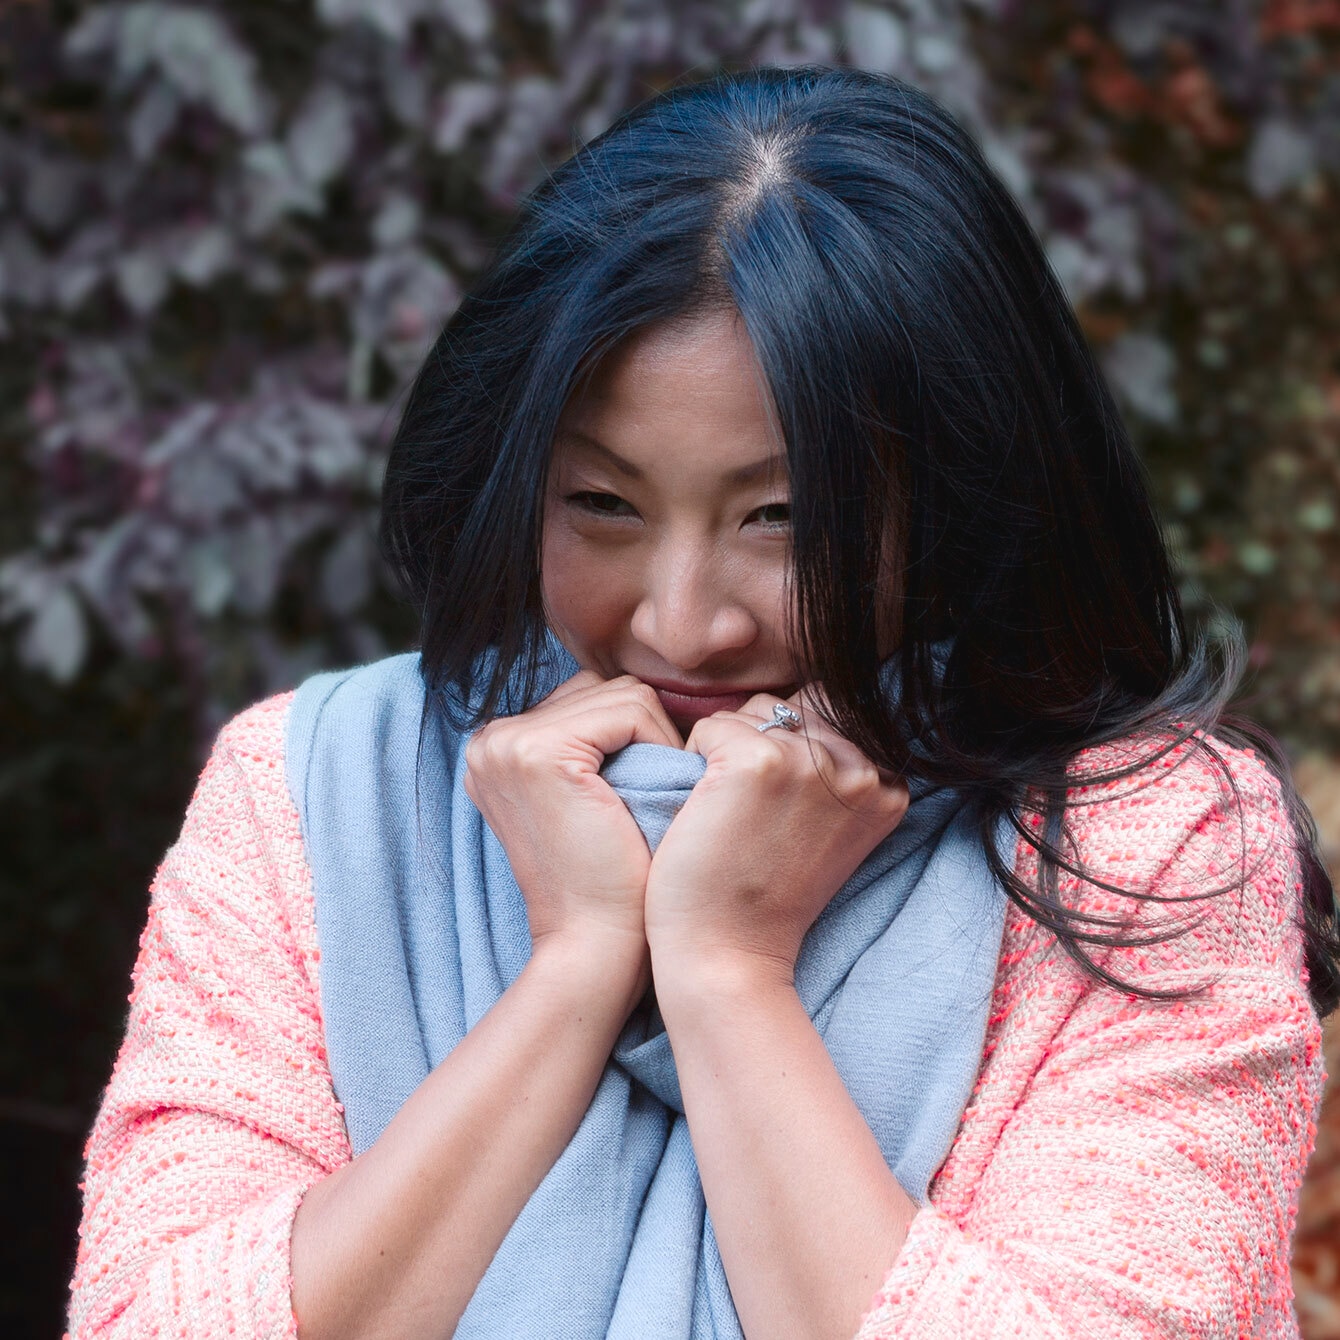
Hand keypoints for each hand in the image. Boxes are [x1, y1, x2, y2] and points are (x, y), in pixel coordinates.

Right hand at [463, 671, 681, 988]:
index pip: (583, 696)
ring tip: (652, 794)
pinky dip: (661, 744)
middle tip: (651, 791)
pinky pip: (632, 710)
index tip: (644, 784)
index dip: (630, 731)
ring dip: (656, 739)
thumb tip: (646, 687)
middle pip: (599, 687)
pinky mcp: (539, 753)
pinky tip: (654, 791)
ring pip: (621, 693)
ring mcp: (507, 743)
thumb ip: (592, 740)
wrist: (595, 944)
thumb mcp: (588, 794)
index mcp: (494, 748)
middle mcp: (488, 739)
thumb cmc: (609, 878)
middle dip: (641, 730)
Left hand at [644, 690, 908, 985]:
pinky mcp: (759, 762)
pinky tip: (704, 809)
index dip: (787, 756)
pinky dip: (693, 758)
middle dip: (757, 745)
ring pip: (752, 713)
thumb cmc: (766, 894)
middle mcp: (861, 768)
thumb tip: (803, 705)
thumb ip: (833, 770)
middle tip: (746, 814)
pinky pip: (711, 726)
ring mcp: (811, 763)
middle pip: (791, 711)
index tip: (776, 814)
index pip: (829, 719)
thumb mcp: (830, 829)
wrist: (731, 955)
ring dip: (727, 749)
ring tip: (728, 810)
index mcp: (889, 786)